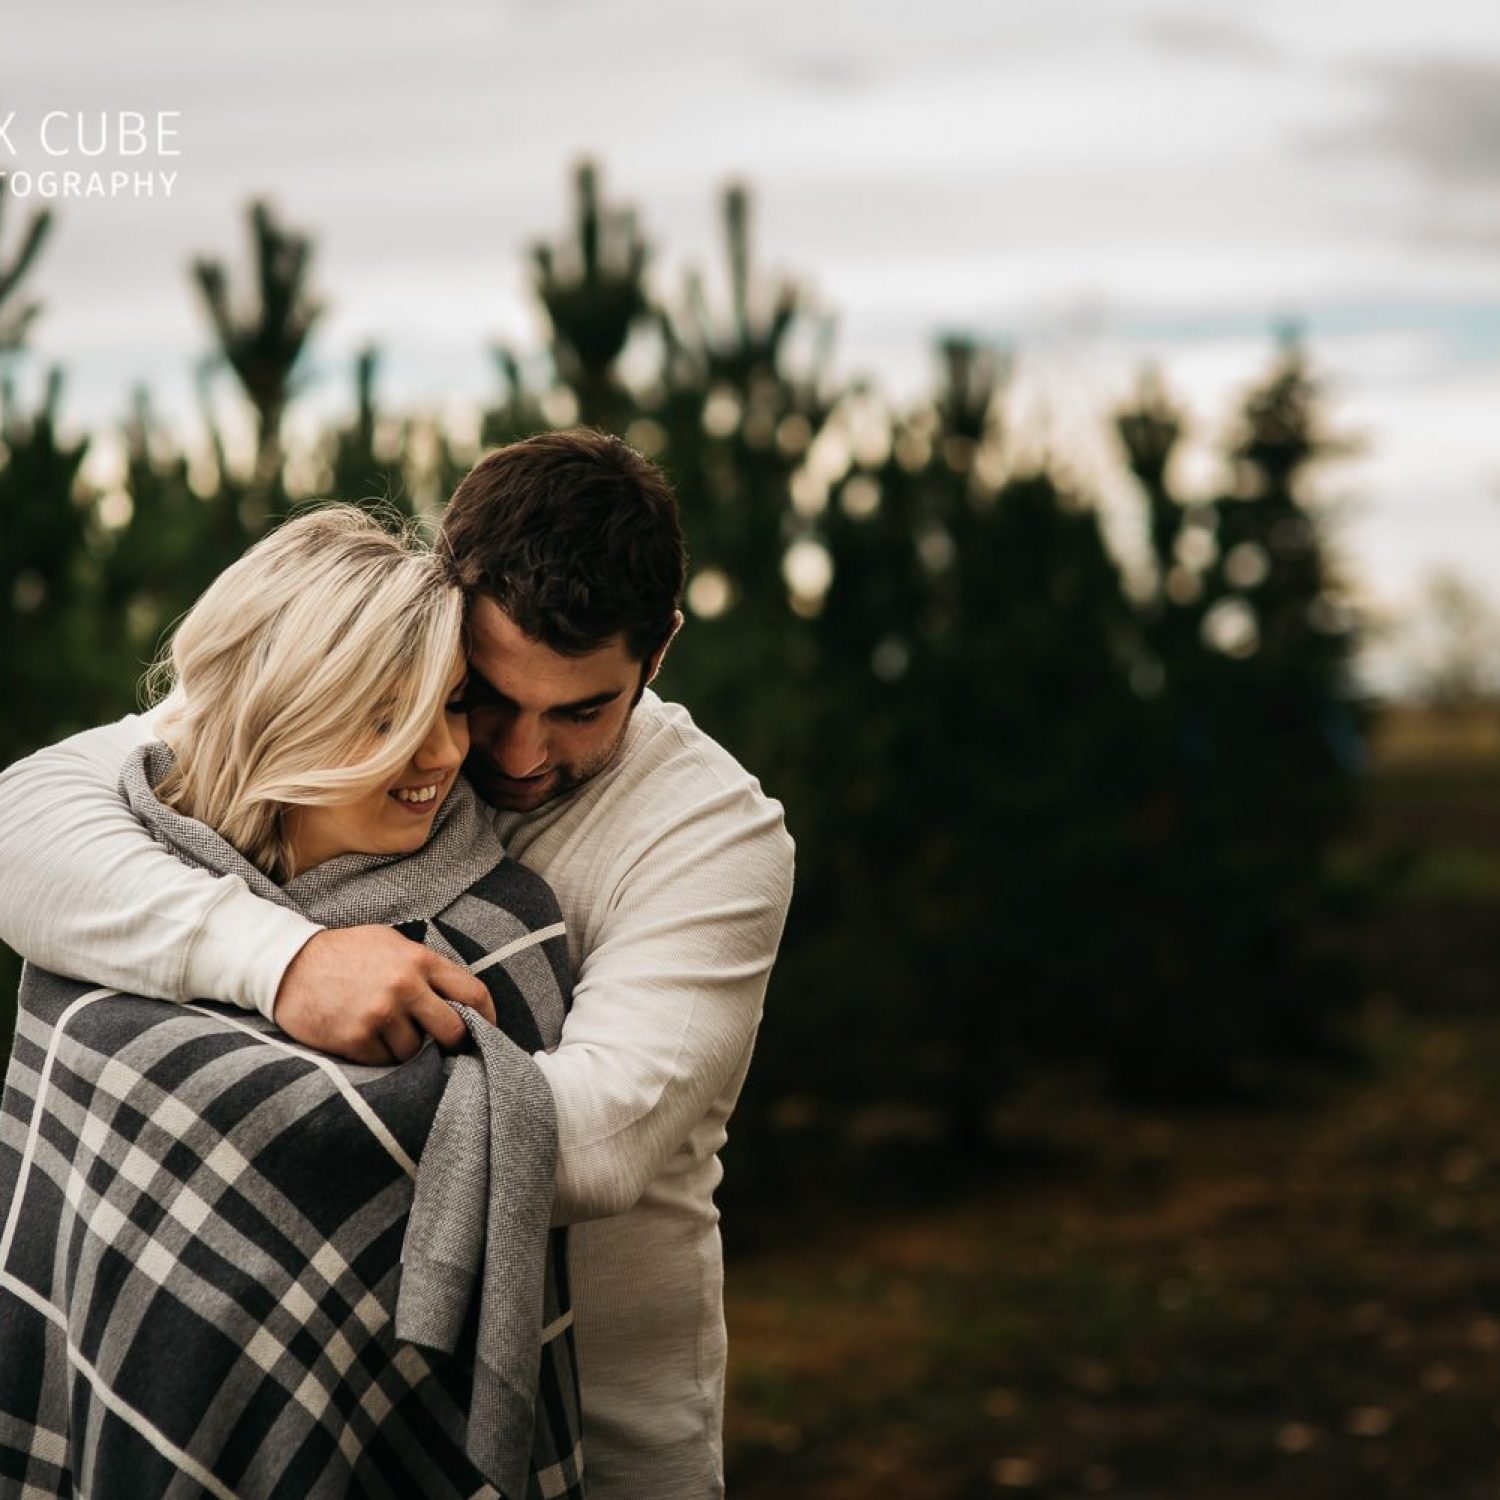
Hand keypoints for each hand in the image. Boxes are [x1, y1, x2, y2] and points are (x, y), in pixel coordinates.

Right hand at [272, 926, 496, 1063]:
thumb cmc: (345, 954)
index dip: (487, 1017)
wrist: (288, 964)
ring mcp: (380, 1014)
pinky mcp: (355, 1038)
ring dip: (407, 1049)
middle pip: (454, 1031)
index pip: (473, 993)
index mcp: (419, 960)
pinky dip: (379, 1057)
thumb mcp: (391, 945)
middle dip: (452, 1043)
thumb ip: (425, 968)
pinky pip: (384, 1062)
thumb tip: (459, 1000)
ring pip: (416, 1052)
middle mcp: (404, 986)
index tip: (486, 1029)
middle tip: (442, 1046)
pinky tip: (365, 1038)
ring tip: (387, 1032)